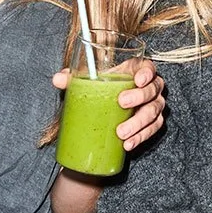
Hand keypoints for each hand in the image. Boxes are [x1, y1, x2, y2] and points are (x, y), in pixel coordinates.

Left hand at [51, 58, 165, 151]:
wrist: (110, 111)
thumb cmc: (104, 90)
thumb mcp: (92, 83)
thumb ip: (75, 79)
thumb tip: (57, 79)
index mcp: (137, 71)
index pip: (149, 67)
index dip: (147, 72)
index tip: (138, 79)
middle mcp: (150, 87)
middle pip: (153, 89)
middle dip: (139, 97)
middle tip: (122, 103)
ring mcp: (153, 105)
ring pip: (153, 112)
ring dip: (138, 123)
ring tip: (121, 132)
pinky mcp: (153, 123)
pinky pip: (152, 130)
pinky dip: (140, 137)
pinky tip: (128, 144)